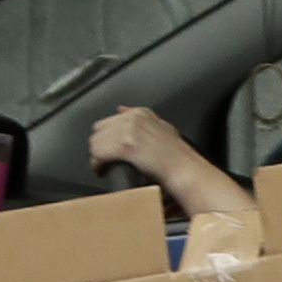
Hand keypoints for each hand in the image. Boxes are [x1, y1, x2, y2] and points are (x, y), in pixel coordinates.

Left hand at [88, 106, 253, 218]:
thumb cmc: (178, 157)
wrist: (185, 171)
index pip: (109, 121)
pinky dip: (98, 165)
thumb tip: (121, 110)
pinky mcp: (126, 146)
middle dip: (100, 145)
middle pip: (99, 130)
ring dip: (98, 156)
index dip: (107, 137)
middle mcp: (134, 118)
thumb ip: (140, 118)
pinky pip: (99, 154)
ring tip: (105, 167)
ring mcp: (130, 131)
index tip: (110, 149)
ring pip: (96, 143)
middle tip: (107, 160)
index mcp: (141, 113)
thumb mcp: (161, 128)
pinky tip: (103, 171)